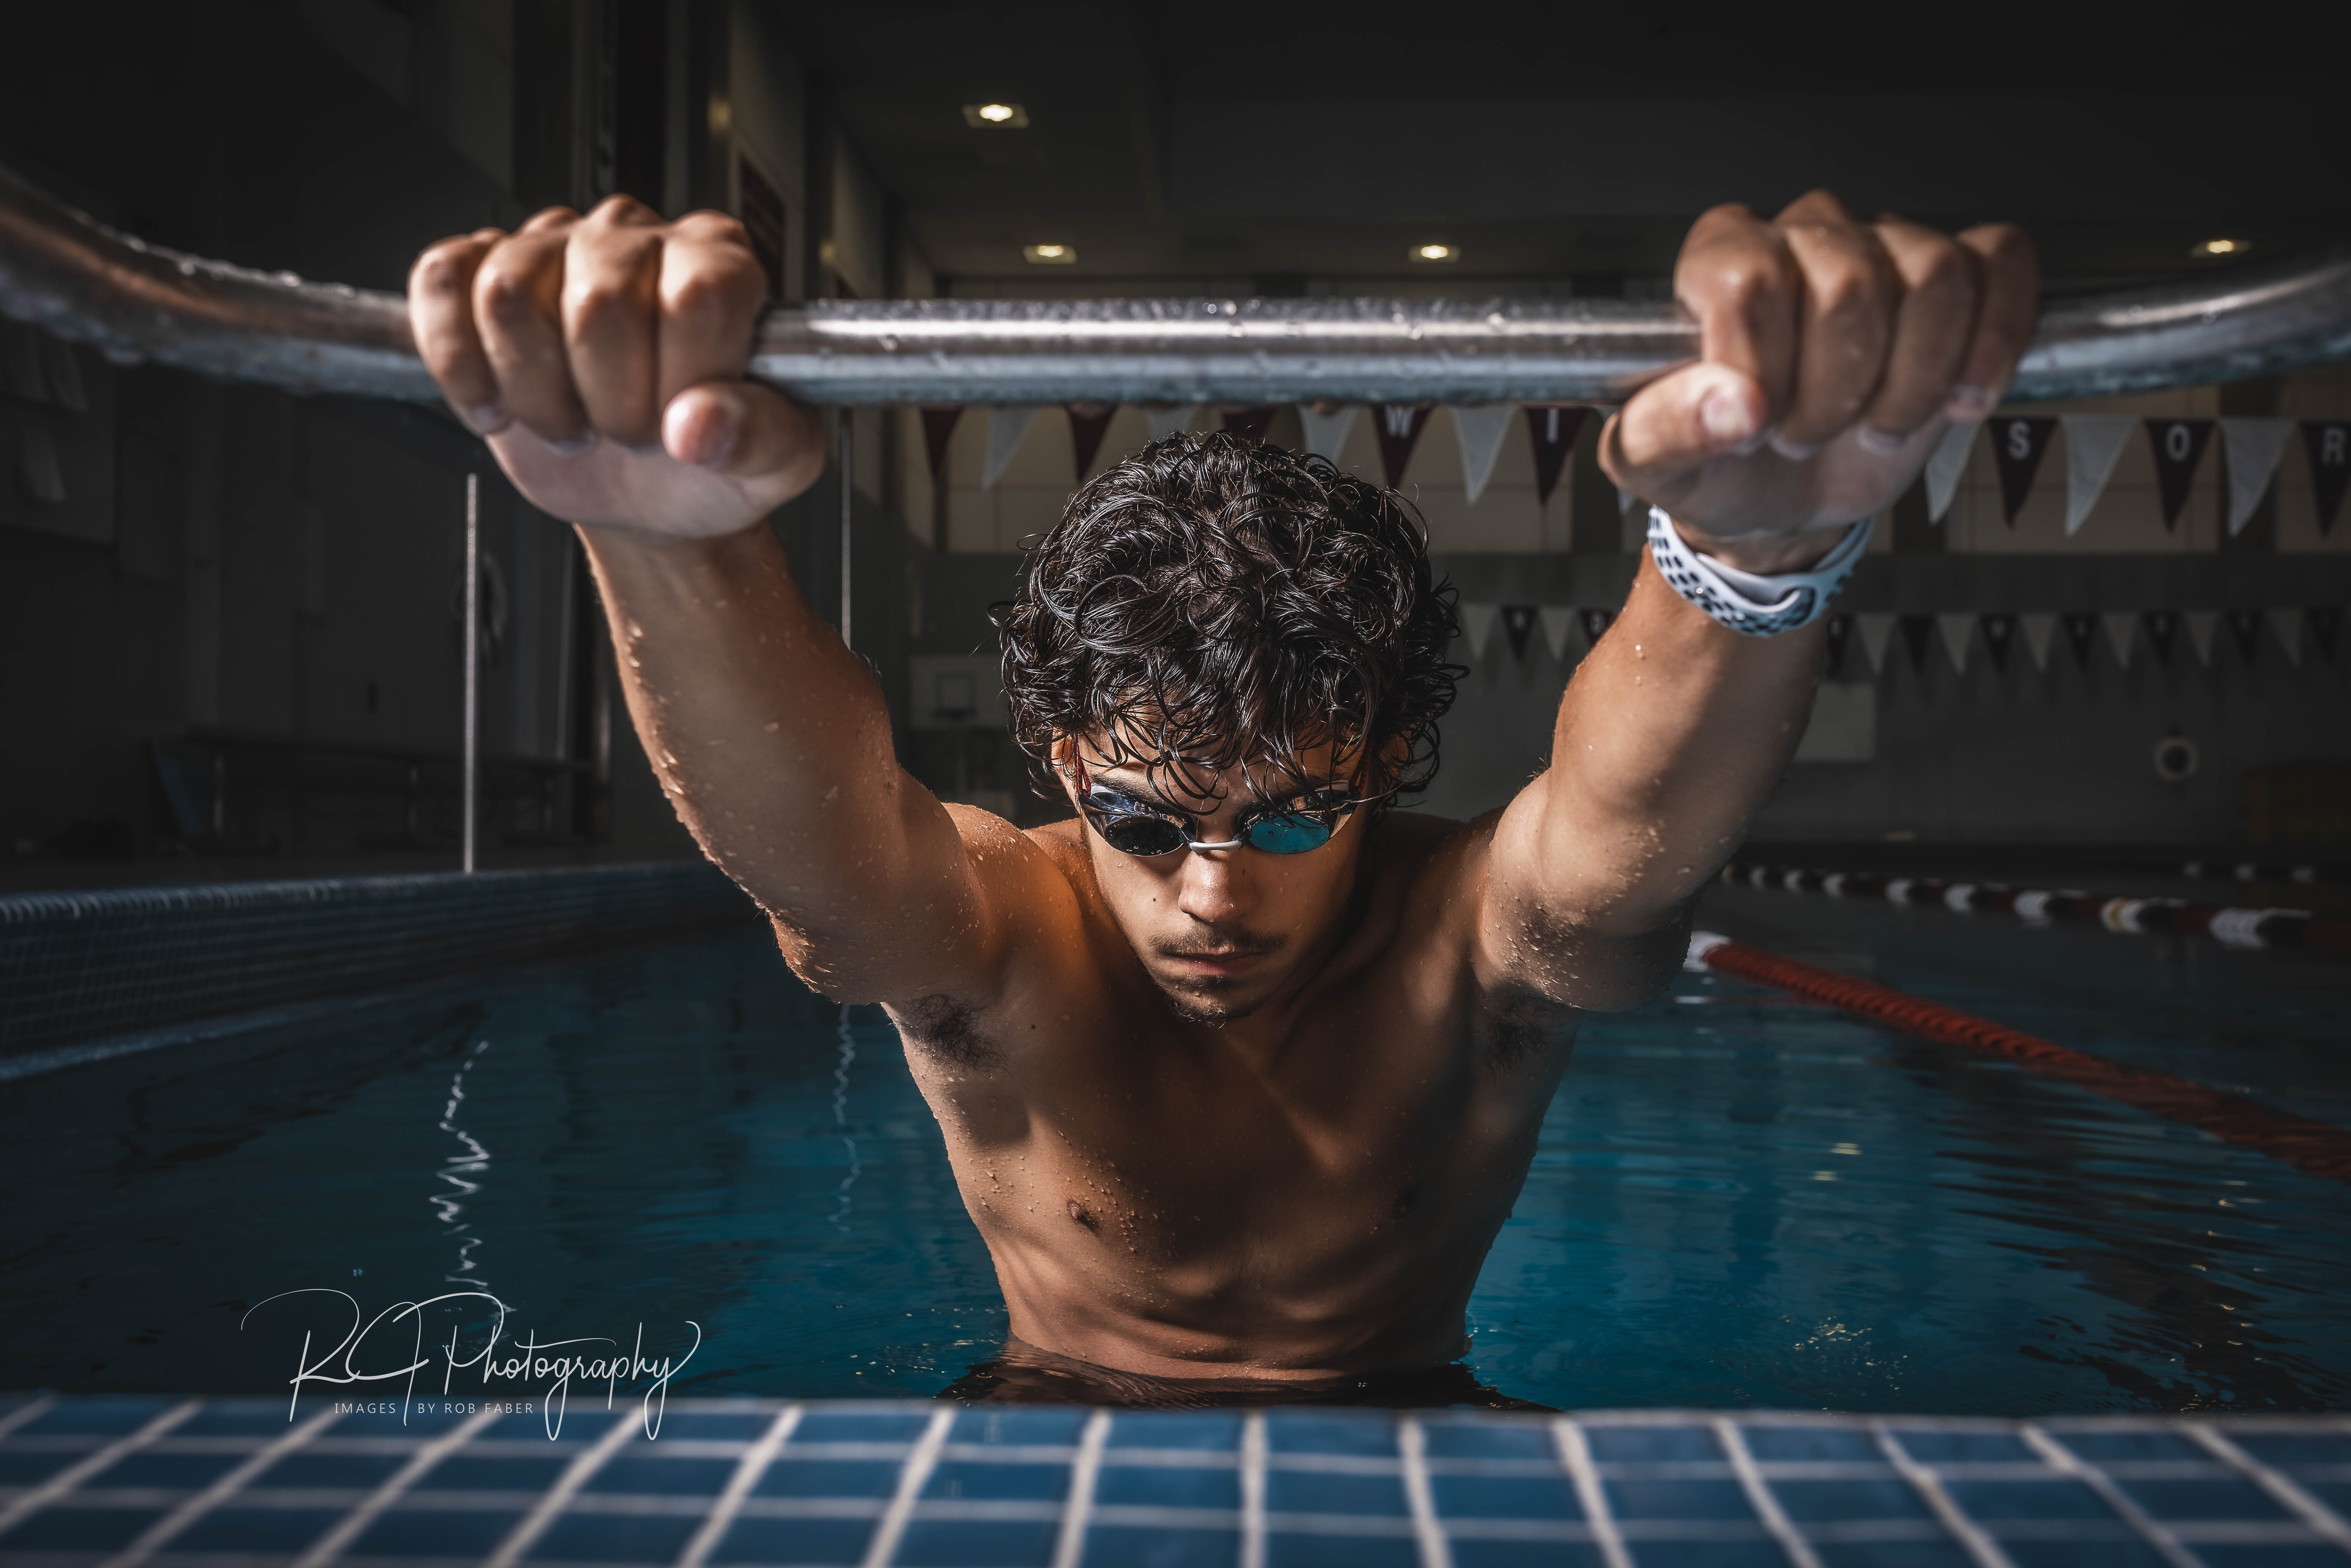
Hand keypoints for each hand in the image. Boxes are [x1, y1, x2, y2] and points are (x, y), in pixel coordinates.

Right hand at [408, 197, 825, 535]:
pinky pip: (442, 283)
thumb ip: (759, 438)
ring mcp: (553, 246)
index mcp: (722, 267)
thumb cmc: (712, 460)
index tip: (682, 425)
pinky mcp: (482, 270)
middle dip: (607, 400)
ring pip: (510, 296)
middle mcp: (637, 238)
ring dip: (535, 391)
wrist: (651, 490)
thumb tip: (701, 427)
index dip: (678, 380)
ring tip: (573, 420)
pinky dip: (459, 362)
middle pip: (597, 304)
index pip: (694, 298)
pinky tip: (499, 402)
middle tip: (627, 433)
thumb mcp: (773, 463)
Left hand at [1601, 191, 2036, 569]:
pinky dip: (1993, 341)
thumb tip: (1732, 405)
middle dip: (1835, 390)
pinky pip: (2001, 264)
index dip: (1764, 368)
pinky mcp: (1959, 276)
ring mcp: (1888, 248)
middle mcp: (1805, 236)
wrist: (1780, 496)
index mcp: (1720, 261)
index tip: (1757, 425)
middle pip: (1850, 282)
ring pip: (1933, 275)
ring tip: (1874, 427)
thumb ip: (1666, 432)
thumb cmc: (1718, 464)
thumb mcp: (1658, 466)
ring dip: (1912, 379)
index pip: (1752, 280)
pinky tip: (1958, 400)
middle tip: (1807, 438)